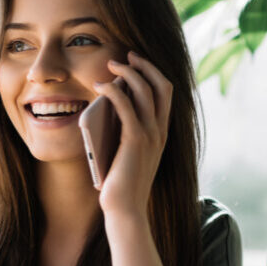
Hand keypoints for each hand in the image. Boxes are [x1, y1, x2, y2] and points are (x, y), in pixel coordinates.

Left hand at [94, 51, 172, 217]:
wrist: (125, 209)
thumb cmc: (121, 185)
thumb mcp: (127, 154)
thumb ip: (125, 132)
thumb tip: (109, 107)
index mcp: (161, 134)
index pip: (166, 93)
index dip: (153, 73)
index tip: (136, 62)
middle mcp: (161, 131)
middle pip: (161, 85)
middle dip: (144, 65)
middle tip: (126, 56)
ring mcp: (151, 135)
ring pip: (145, 90)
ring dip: (128, 72)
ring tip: (111, 65)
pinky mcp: (135, 140)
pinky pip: (126, 105)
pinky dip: (114, 90)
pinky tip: (100, 86)